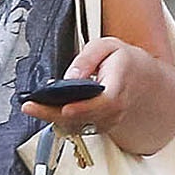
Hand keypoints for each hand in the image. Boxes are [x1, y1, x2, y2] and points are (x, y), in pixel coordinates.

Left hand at [45, 35, 174, 157]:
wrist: (142, 81)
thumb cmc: (124, 62)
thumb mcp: (106, 47)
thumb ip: (87, 59)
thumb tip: (70, 77)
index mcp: (119, 85)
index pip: (105, 102)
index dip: (85, 108)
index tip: (65, 108)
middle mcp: (115, 109)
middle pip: (85, 118)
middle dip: (55, 114)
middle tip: (32, 107)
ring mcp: (108, 121)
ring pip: (78, 125)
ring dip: (53, 118)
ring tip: (34, 107)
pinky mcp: (99, 126)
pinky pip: (78, 127)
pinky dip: (59, 120)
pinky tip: (45, 110)